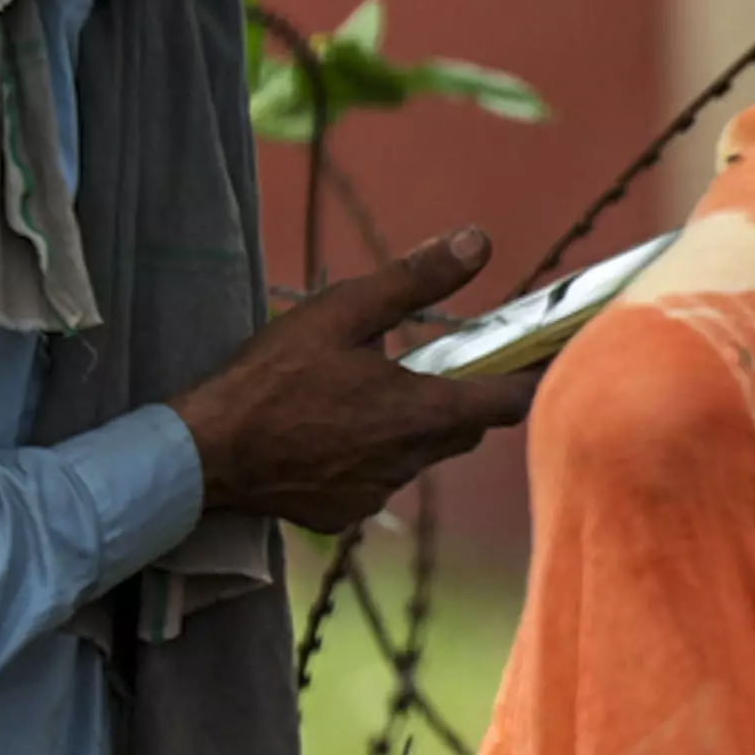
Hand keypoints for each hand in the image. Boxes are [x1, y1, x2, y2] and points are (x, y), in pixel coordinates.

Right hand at [168, 227, 542, 532]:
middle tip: (463, 356)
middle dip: (472, 392)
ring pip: (421, 452)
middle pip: (467, 427)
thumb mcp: (342, 312)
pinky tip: (337, 426)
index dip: (536, 374)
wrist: (201, 455)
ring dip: (416, 422)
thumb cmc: (269, 378)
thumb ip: (415, 279)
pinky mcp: (342, 513)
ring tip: (382, 385)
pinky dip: (373, 450)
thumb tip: (479, 241)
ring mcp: (375, 493)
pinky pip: (378, 477)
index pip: (510, 400)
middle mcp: (409, 463)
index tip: (554, 351)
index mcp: (420, 414)